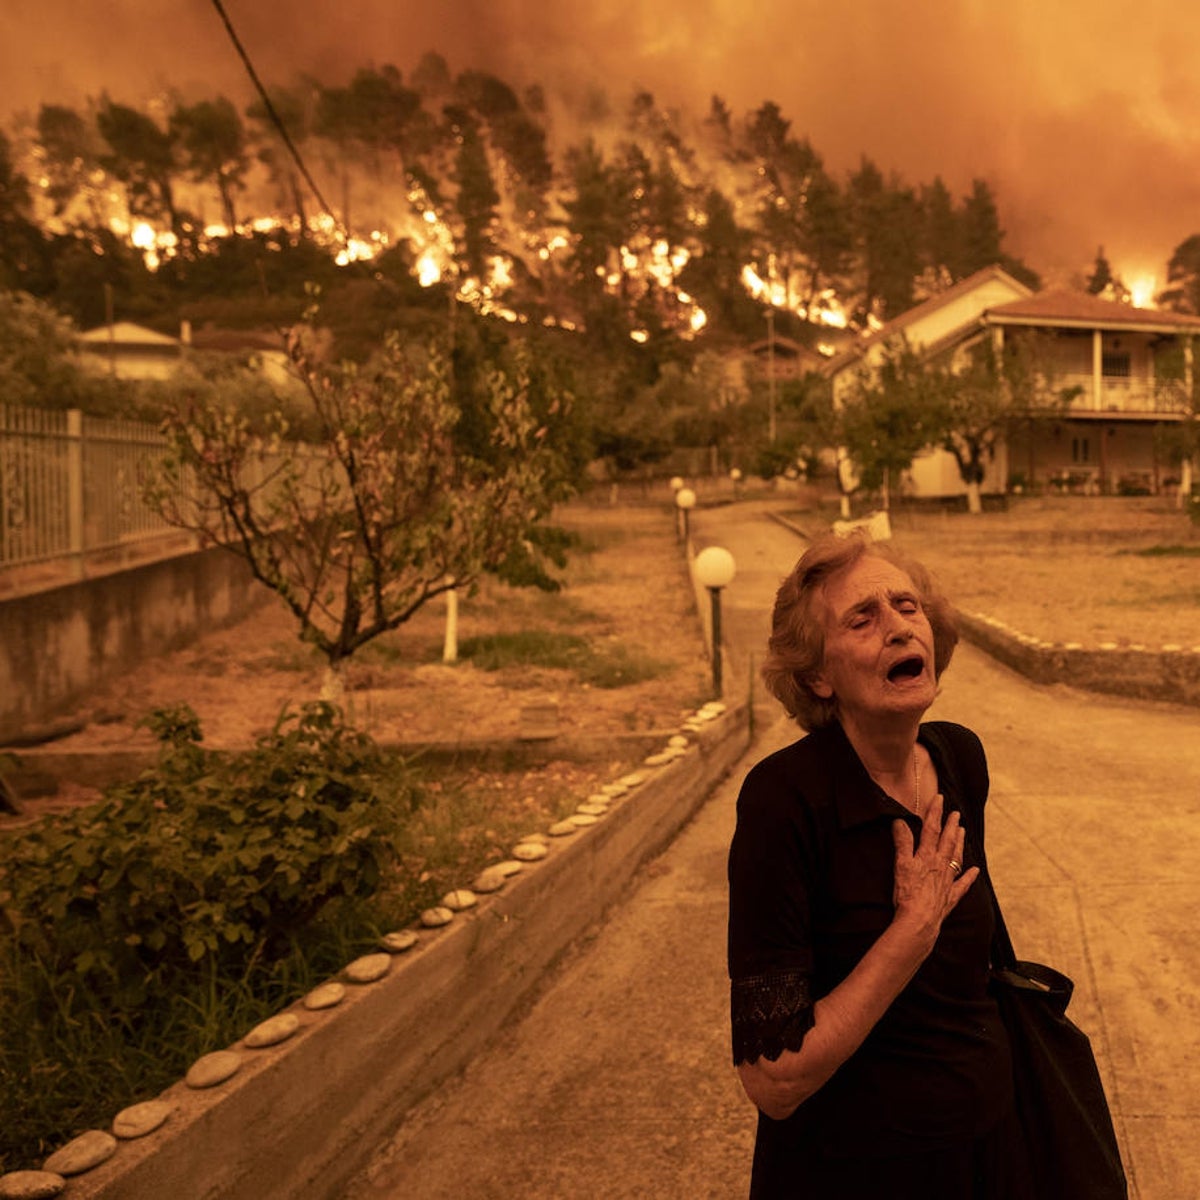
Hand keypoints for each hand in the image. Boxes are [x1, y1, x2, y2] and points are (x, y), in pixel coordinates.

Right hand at [890, 793, 979, 946]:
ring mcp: (947, 881)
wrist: (919, 920)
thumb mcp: (901, 865)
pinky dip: (970, 876)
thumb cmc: (907, 893)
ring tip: (963, 832)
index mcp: (927, 856)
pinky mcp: (950, 897)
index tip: (940, 798)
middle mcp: (940, 865)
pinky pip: (963, 884)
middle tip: (956, 813)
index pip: (931, 829)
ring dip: (959, 844)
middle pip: (947, 841)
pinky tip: (976, 870)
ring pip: (956, 858)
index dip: (935, 813)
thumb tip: (900, 822)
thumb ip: (902, 842)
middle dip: (951, 825)